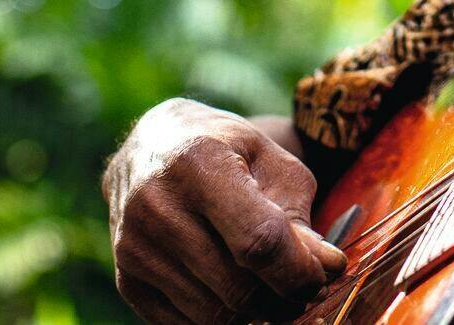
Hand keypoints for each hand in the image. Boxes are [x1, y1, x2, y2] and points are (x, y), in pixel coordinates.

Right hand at [104, 99, 345, 323]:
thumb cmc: (226, 150)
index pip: (258, 241)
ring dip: (256, 314)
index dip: (299, 271)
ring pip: (214, 314)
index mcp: (199, 163)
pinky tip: (236, 293)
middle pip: (237, 286)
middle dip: (283, 298)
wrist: (153, 145)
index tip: (323, 275)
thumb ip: (298, 215)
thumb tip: (327, 268)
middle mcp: (156, 205)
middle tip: (305, 289)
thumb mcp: (271, 162)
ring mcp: (134, 246)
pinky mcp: (126, 279)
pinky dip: (222, 320)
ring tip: (274, 289)